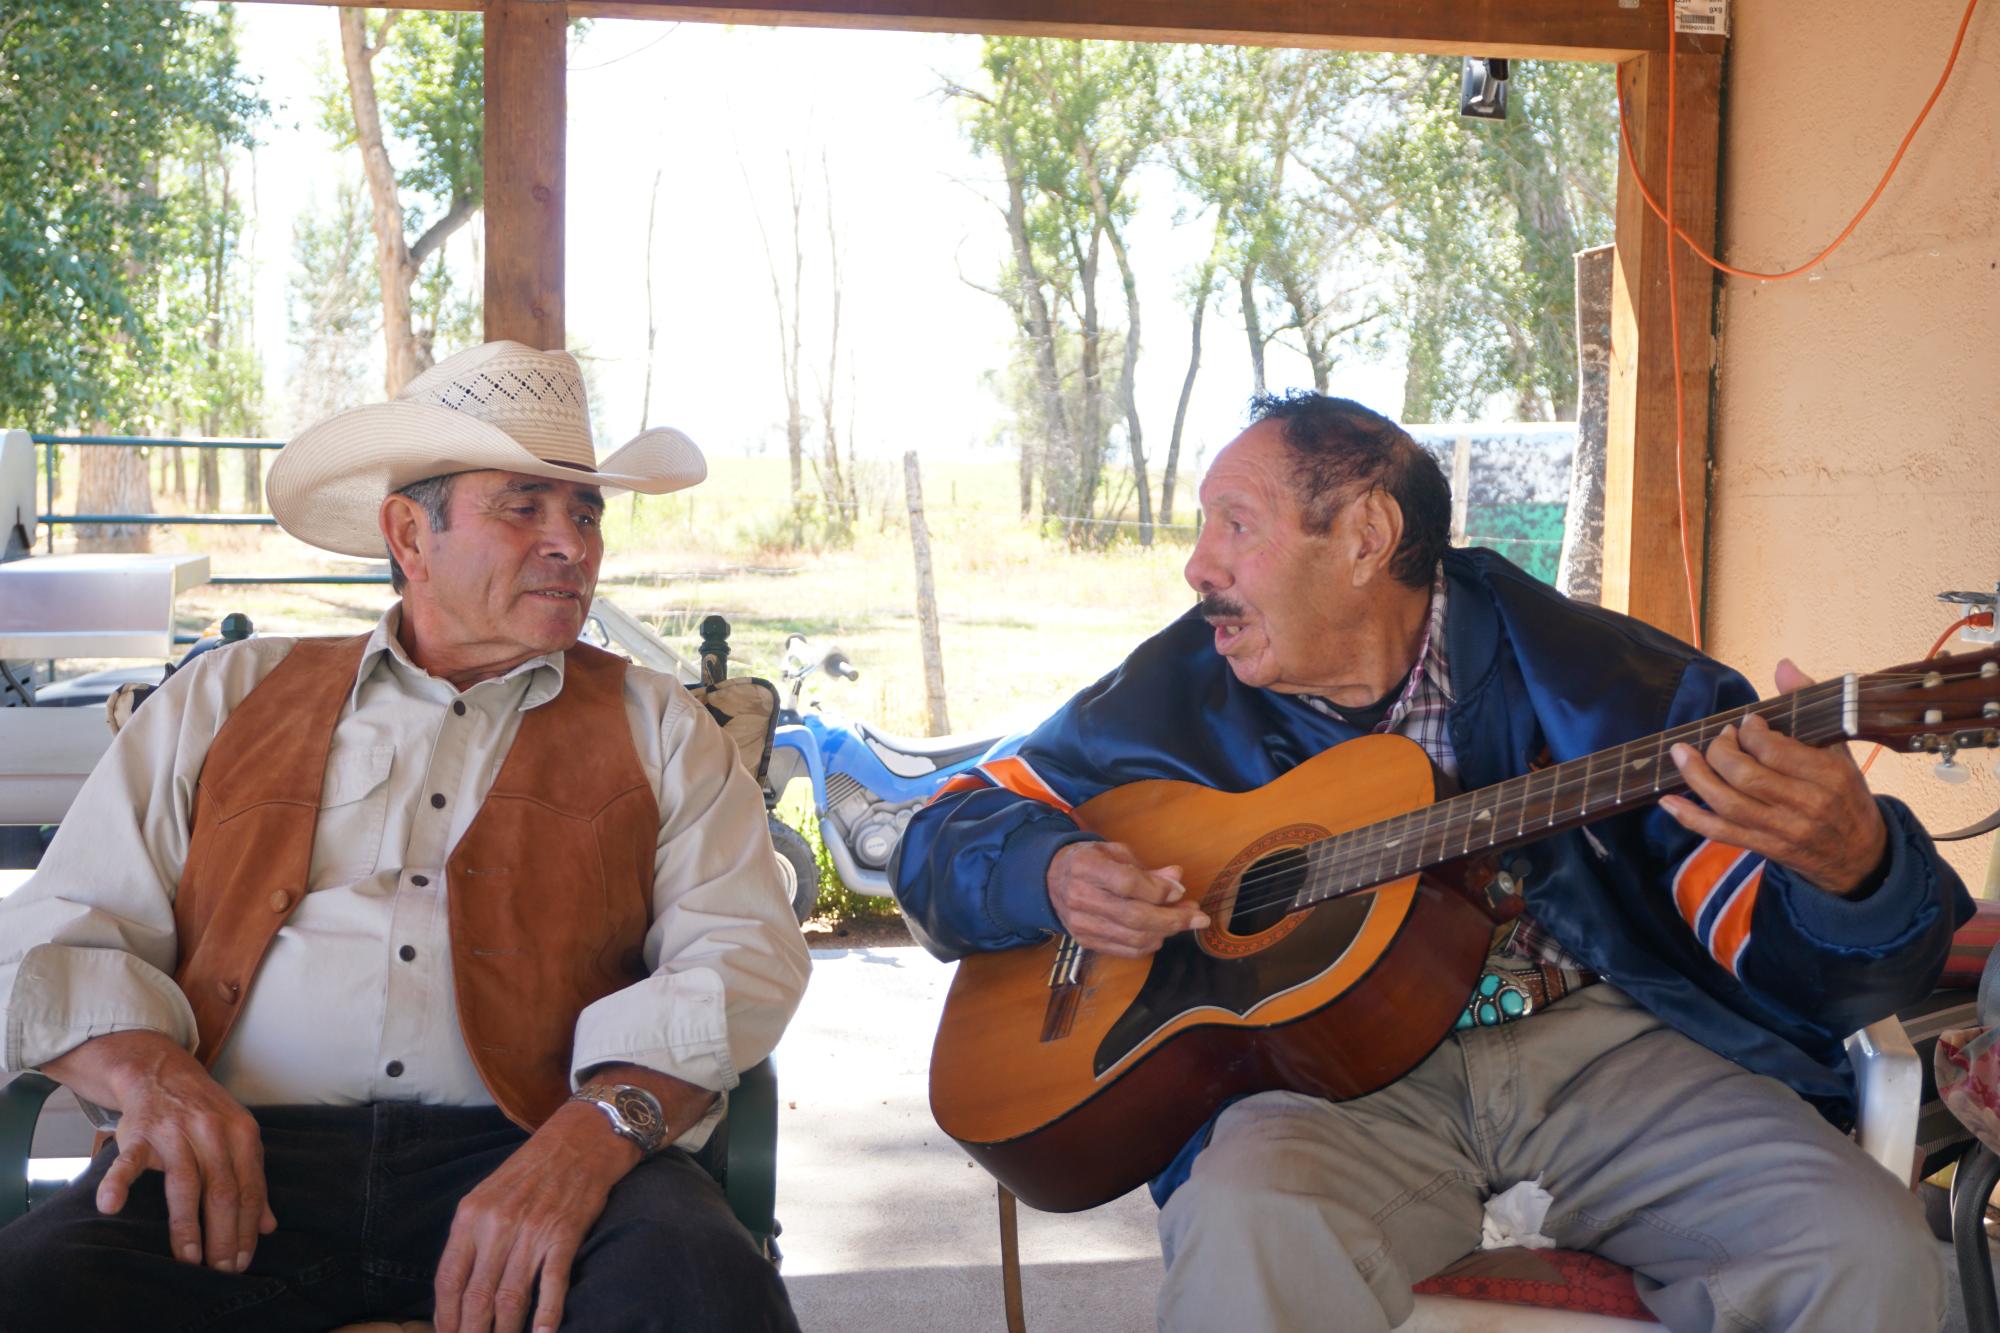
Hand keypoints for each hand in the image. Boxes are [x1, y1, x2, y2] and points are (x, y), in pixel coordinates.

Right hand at [46, 1030, 273, 1271]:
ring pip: (185, 1184)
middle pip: (223, 1191)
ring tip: (190, 1259)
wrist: (162, 1071)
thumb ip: (252, 1180)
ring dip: (187, 1225)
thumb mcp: (239, 1137)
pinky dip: (117, 1183)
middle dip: (224, 1235)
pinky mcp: (139, 1134)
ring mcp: (174, 1133)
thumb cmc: (205, 1113)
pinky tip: (111, 1207)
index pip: (250, 1189)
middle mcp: (212, 1132)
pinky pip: (128, 1162)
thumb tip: (268, 1226)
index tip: (242, 1261)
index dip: (247, 1228)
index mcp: (242, 1134)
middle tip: (221, 1271)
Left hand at [432, 1101, 637, 1332]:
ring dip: (505, 1331)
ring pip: (510, 1297)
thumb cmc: (532, 1170)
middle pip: (477, 1296)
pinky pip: (551, 1285)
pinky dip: (546, 1316)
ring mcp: (532, 1232)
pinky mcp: (564, 1236)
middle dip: (472, 1331)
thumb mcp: (488, 1195)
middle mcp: (497, 1225)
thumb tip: (459, 1288)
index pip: (448, 1279)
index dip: (445, 1316)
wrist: (580, 1139)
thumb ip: (472, 1237)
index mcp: (471, 1215)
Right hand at [1048, 841, 1207, 957]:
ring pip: (1133, 938)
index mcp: (1086, 867)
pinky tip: (1162, 932)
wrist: (1050, 879)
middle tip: (1198, 917)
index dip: (1158, 891)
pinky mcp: (1086, 941)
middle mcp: (1080, 897)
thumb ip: (1146, 869)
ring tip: (1183, 921)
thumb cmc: (1089, 861)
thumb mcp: (1116, 853)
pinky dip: (1151, 944)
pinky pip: (1126, 951)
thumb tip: (1177, 879)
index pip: (1127, 883)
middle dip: (1173, 919)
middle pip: (1134, 916)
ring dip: (1166, 933)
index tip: (1181, 891)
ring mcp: (1081, 924)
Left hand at [1660, 658, 1888, 894]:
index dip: (1750, 731)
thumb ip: (1809, 705)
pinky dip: (1691, 817)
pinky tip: (1668, 800)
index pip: (1775, 750)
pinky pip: (1721, 833)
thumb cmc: (1845, 793)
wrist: (1861, 854)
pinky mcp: (1766, 848)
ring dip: (1696, 777)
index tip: (1745, 723)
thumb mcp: (1838, 748)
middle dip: (1719, 751)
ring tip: (1680, 754)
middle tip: (1718, 737)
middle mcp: (1806, 804)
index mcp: (1828, 775)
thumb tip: (1783, 666)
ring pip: (1729, 803)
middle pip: (1746, 776)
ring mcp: (1784, 830)